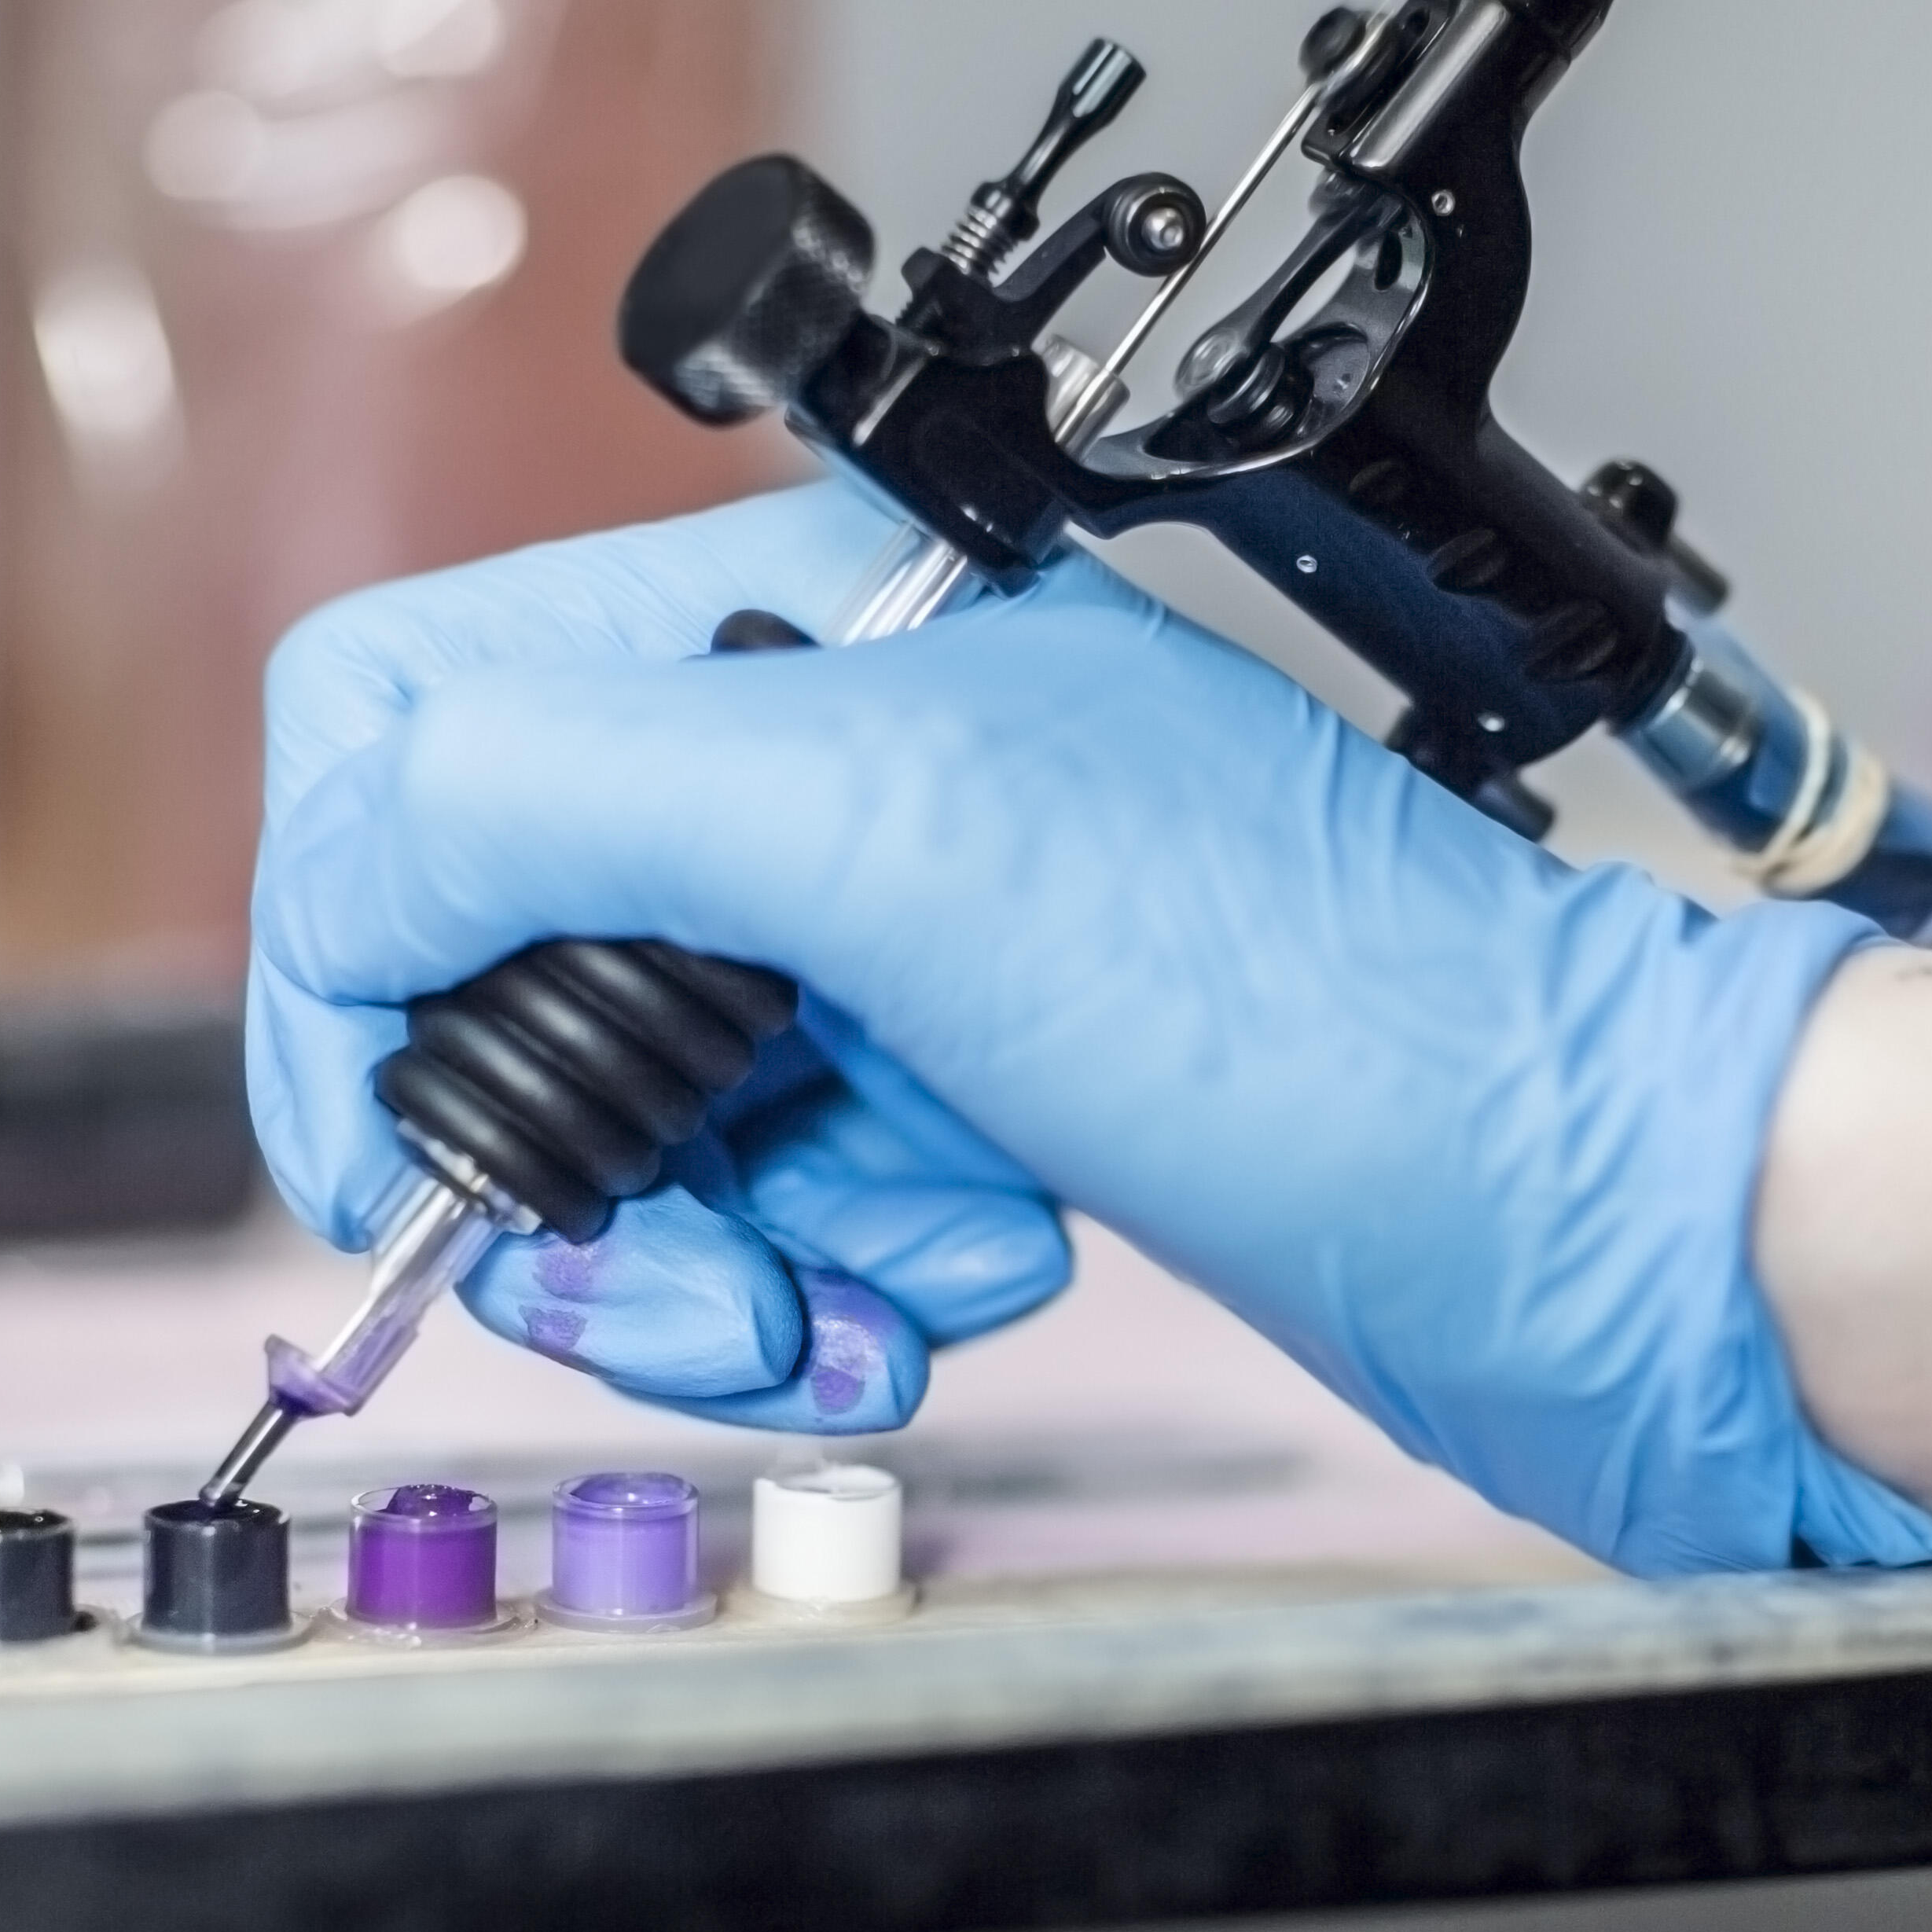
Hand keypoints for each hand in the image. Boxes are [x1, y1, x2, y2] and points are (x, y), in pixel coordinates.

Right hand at [249, 482, 1931, 1569]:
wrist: (1591, 1222)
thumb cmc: (1332, 1015)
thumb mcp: (891, 835)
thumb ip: (563, 792)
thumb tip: (340, 855)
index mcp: (789, 642)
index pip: (412, 740)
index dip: (362, 958)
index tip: (408, 1154)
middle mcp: (835, 774)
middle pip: (510, 969)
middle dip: (575, 1170)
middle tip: (694, 1278)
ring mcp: (909, 945)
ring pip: (646, 1123)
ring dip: (723, 1254)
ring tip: (889, 1290)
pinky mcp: (977, 1094)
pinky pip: (786, 1207)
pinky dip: (840, 1282)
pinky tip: (969, 1278)